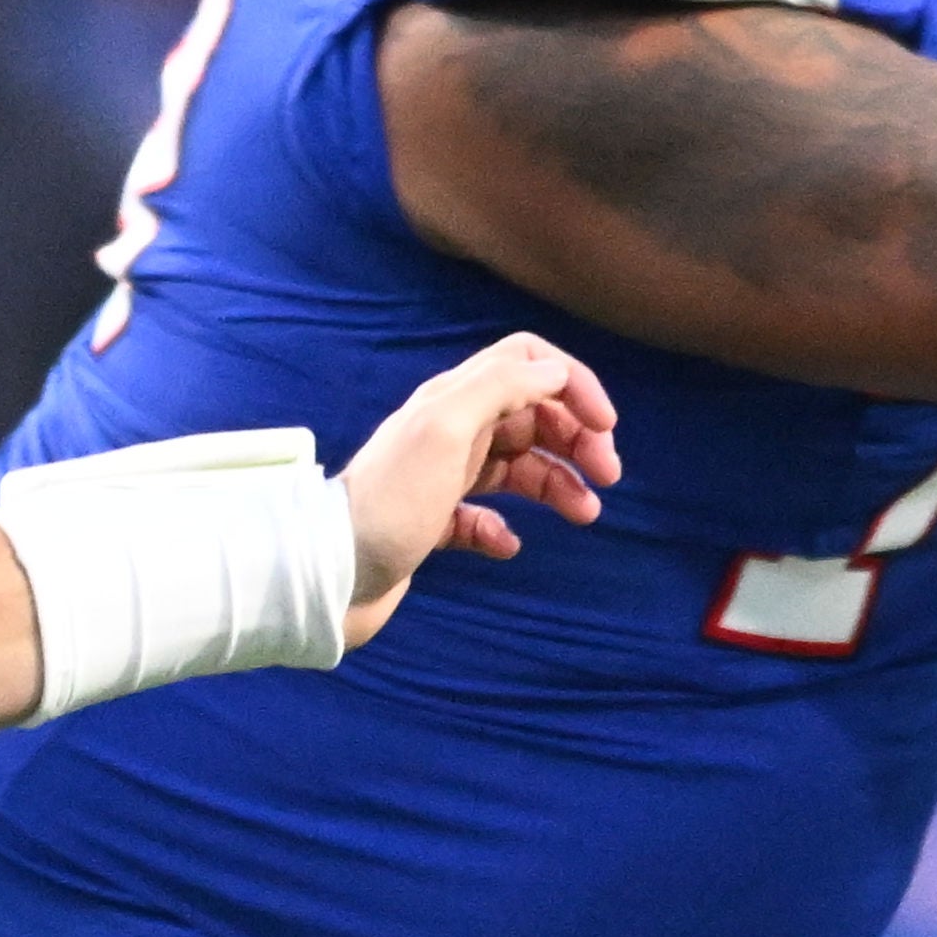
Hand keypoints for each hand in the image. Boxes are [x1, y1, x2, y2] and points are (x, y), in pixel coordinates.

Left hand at [332, 329, 622, 643]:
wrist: (328, 573)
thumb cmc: (389, 502)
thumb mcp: (445, 429)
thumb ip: (499, 387)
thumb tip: (553, 370)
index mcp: (453, 399)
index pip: (527, 363)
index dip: (574, 384)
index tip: (606, 427)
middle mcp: (448, 430)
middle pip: (531, 415)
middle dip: (576, 439)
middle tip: (607, 477)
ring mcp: (440, 477)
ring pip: (516, 467)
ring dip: (557, 484)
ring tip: (585, 514)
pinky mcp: (431, 523)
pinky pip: (481, 517)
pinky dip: (503, 528)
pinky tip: (507, 545)